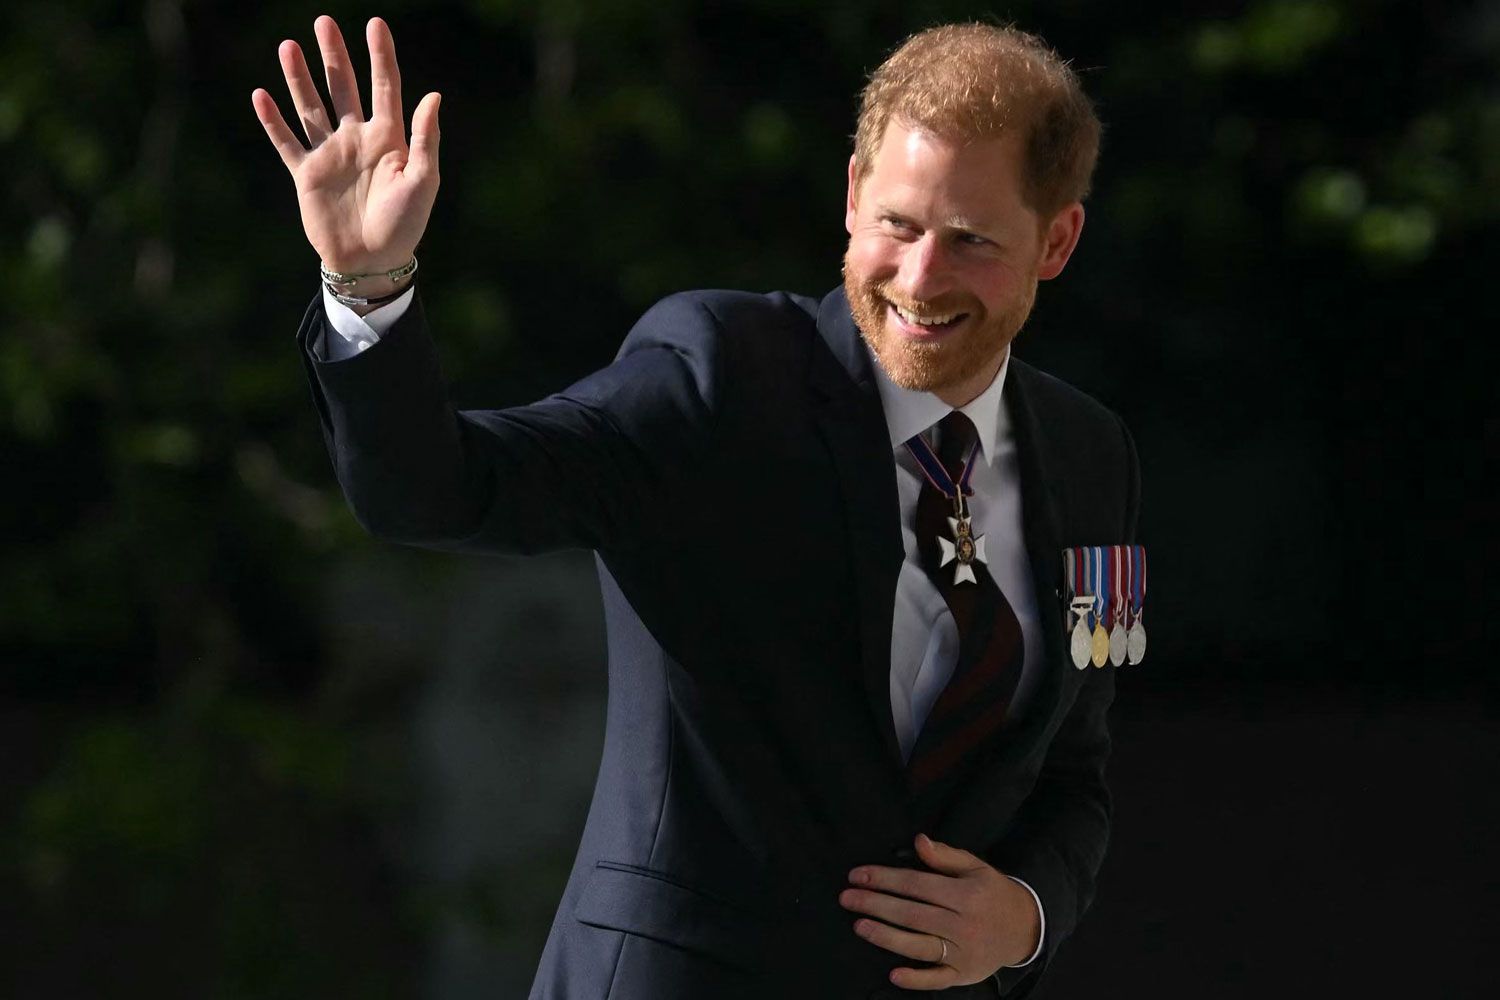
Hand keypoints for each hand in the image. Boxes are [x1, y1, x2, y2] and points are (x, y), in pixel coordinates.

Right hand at [250, 15, 439, 275]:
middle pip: (344, 88)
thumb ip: (426, 139)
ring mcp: (331, 155)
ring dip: (300, 78)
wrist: (372, 263)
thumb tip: (433, 95)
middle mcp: (358, 140)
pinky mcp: (307, 175)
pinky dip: (273, 121)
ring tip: (289, 46)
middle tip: (323, 22)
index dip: (381, 56)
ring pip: (312, 107)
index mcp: (390, 139)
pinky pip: (287, 142)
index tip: (376, 24)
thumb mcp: (423, 181)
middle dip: (334, 56)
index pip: (385, 87)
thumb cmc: (405, 225)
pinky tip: (261, 95)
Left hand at [839, 833, 1040, 989]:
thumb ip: (945, 856)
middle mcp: (963, 925)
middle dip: (876, 905)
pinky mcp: (965, 975)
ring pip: (919, 946)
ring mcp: (964, 953)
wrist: (1026, 928)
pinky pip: (937, 980)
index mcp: (965, 895)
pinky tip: (893, 974)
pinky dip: (916, 979)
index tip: (857, 875)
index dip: (884, 879)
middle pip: (912, 914)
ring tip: (859, 926)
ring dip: (886, 937)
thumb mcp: (976, 867)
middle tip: (846, 898)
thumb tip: (918, 841)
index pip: (916, 885)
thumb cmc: (993, 893)